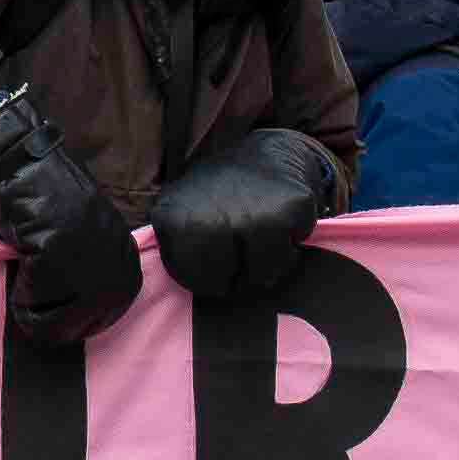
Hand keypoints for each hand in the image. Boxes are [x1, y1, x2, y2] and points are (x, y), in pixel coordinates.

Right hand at [0, 90, 141, 331]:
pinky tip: (17, 272)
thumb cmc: (44, 206)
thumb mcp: (85, 242)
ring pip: (60, 317)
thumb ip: (91, 275)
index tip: (48, 305)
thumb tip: (79, 322)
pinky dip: (21, 297)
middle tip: (30, 299)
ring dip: (34, 310)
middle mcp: (116, 261)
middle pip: (84, 323)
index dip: (70, 319)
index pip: (105, 316)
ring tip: (23, 283)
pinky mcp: (58, 252)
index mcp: (126, 260)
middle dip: (52, 320)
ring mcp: (89, 256)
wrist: (19, 165)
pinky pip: (37, 300)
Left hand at [148, 124, 340, 314]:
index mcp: (174, 220)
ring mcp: (254, 213)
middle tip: (240, 253)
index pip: (194, 281)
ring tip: (258, 238)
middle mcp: (212, 217)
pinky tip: (279, 222)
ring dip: (266, 265)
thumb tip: (164, 303)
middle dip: (236, 278)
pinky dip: (291, 244)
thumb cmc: (216, 197)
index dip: (208, 278)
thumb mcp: (178, 215)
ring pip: (265, 276)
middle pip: (229, 286)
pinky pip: (294, 252)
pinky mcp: (293, 207)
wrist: (263, 156)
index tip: (213, 259)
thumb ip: (175, 251)